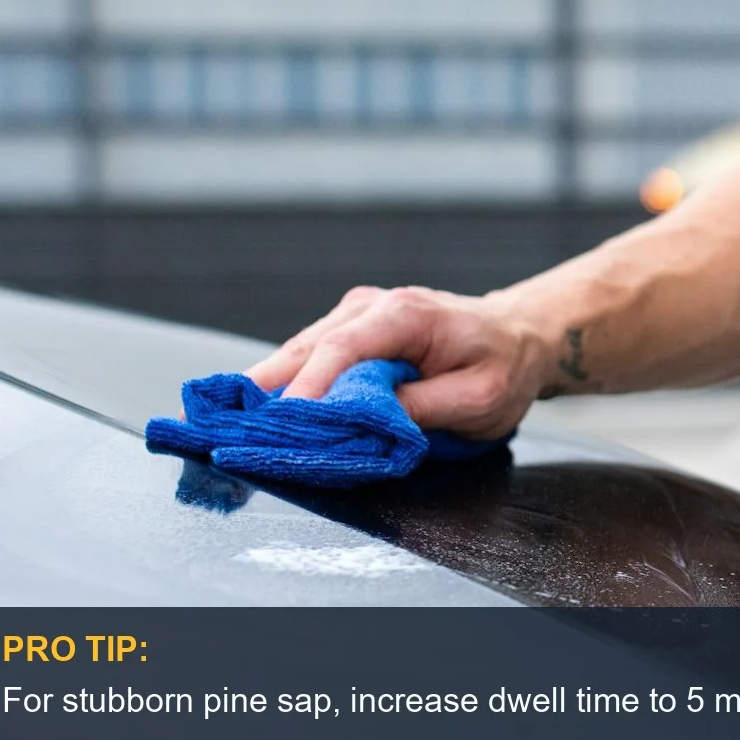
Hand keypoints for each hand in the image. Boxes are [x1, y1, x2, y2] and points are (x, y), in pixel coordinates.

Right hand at [243, 285, 552, 438]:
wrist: (517, 335)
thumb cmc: (503, 366)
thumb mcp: (479, 399)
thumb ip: (422, 409)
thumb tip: (363, 421)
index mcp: (404, 315)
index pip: (340, 350)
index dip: (305, 390)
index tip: (276, 426)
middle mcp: (370, 306)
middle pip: (302, 350)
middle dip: (263, 393)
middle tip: (223, 433)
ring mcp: (354, 315)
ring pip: (295, 354)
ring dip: (265, 392)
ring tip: (226, 428)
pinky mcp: (347, 331)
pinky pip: (307, 359)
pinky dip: (283, 386)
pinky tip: (257, 414)